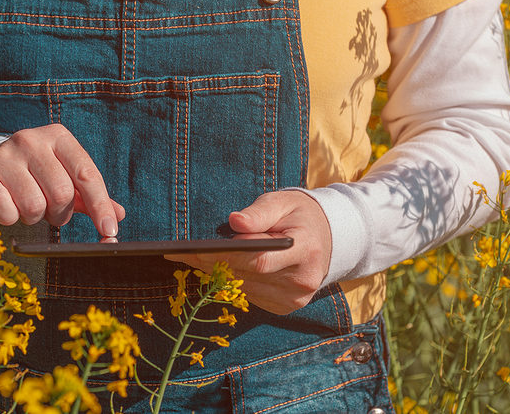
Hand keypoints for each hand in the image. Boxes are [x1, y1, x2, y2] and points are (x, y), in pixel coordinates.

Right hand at [0, 123, 124, 237]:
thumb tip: (118, 215)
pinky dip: (11, 218)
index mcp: (58, 137)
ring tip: (27, 206)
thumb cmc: (31, 175)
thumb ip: (88, 195)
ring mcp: (5, 154)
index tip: (109, 231)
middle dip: (60, 213)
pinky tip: (8, 207)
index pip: (87, 174)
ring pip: (34, 205)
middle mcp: (32, 140)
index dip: (100, 206)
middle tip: (50, 212)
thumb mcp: (62, 176)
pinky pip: (6, 210)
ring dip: (34, 217)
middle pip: (62, 193)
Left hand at [165, 190, 331, 314]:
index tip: (196, 250)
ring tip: (192, 259)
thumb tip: (236, 223)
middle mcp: (304, 279)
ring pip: (246, 288)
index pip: (260, 259)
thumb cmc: (299, 215)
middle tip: (182, 253)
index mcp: (306, 248)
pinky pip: (251, 296)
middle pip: (249, 276)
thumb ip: (260, 212)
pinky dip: (233, 282)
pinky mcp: (287, 306)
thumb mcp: (282, 202)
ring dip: (218, 275)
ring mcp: (296, 297)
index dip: (226, 255)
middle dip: (213, 263)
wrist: (327, 238)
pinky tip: (216, 269)